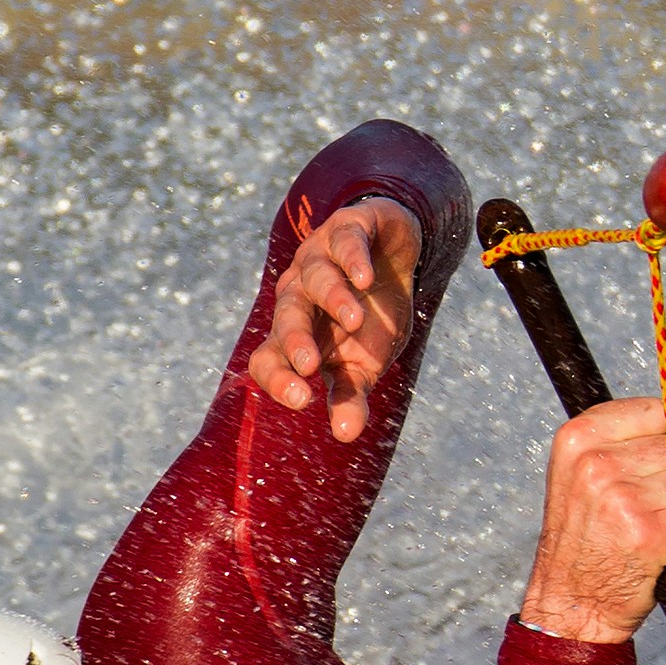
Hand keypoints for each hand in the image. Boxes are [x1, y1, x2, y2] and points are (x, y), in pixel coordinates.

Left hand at [249, 196, 421, 442]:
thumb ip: (352, 395)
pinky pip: (344, 240)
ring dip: (332, 298)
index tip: (303, 400)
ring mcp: (319, 258)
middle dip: (295, 340)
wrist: (396, 256)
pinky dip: (351, 258)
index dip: (277, 378)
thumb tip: (347, 435)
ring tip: (354, 321)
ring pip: (314, 277)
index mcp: (296, 332)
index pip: (269, 358)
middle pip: (286, 316)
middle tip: (310, 366)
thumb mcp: (366, 363)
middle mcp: (298, 294)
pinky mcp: (348, 228)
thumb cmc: (372, 317)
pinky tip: (364, 278)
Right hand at [520, 398, 665, 644]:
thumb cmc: (584, 536)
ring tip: (649, 528)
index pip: (654, 411)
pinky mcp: (651, 534)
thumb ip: (623, 436)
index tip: (648, 461)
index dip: (663, 435)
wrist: (571, 603)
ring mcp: (625, 499)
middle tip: (641, 507)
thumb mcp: (580, 472)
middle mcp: (598, 465)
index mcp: (577, 440)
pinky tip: (662, 546)